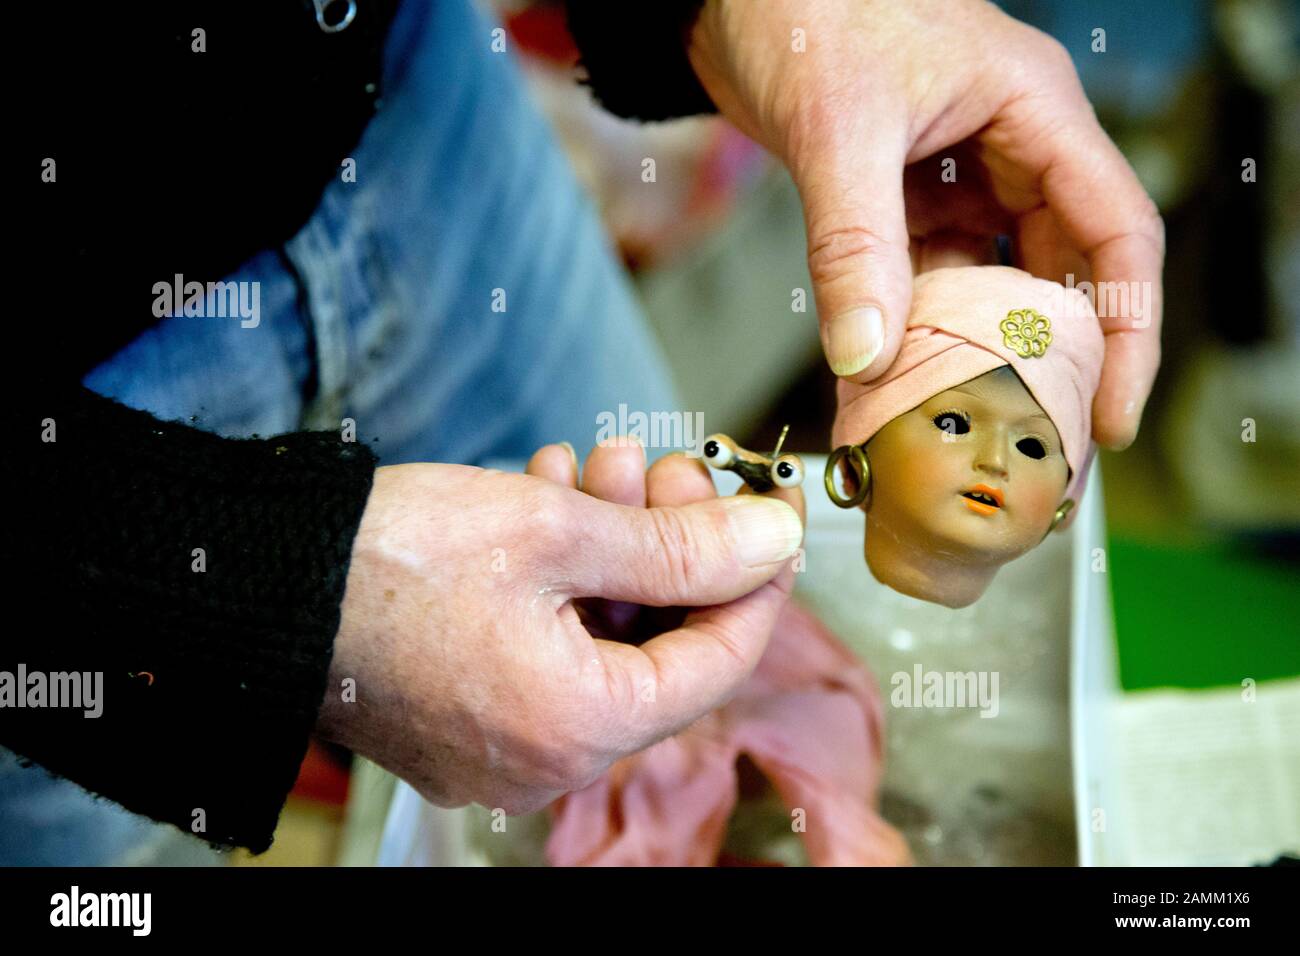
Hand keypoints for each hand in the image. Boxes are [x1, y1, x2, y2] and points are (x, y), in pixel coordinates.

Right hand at [315, 456, 803, 814]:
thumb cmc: (392, 557)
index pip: (720, 659)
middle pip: (657, 648)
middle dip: (668, 546)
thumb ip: (682, 545)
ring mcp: (502, 748)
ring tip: (594, 470)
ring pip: (602, 644)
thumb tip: (774, 542)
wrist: (257, 580)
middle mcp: (546, 759)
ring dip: (613, 551)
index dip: (754, 577)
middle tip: (661, 468)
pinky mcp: (466, 723)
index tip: (763, 512)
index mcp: (580, 725)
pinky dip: (563, 586)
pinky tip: (551, 505)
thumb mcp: (555, 530)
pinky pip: (549, 655)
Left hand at [686, 0, 1163, 447]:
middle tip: (1034, 442)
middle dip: (1045, 357)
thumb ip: (854, 242)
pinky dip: (906, 324)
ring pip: (980, 278)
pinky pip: (918, 272)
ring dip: (964, 347)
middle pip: (1055, 270)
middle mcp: (1005, 146)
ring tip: (956, 421)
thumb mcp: (839, 125)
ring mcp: (950, 172)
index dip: (1128, 330)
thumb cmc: (803, 5)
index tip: (1108, 413)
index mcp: (1032, 113)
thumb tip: (865, 354)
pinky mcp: (896, 191)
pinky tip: (889, 374)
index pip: (1115, 232)